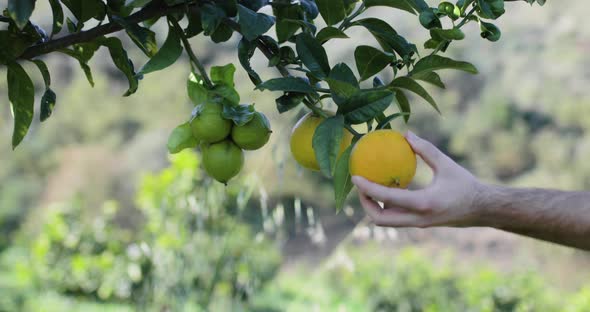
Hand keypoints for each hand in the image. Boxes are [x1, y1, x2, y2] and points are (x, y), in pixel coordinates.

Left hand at [352, 131, 484, 227]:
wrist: (482, 210)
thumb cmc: (466, 185)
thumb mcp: (446, 164)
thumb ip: (425, 150)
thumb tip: (406, 134)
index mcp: (423, 203)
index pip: (387, 199)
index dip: (368, 189)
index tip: (355, 178)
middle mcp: (418, 218)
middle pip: (380, 220)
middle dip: (365, 205)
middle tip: (360, 186)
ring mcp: (418, 224)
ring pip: (388, 221)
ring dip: (375, 207)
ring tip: (370, 186)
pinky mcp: (420, 224)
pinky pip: (397, 218)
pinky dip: (388, 206)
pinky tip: (388, 188)